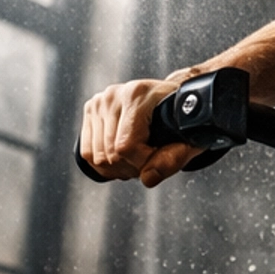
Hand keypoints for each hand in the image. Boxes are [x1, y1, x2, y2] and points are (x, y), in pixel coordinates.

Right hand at [79, 75, 196, 188]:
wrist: (172, 98)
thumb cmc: (181, 118)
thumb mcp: (187, 138)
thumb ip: (172, 159)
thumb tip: (147, 178)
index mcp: (138, 95)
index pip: (126, 145)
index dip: (143, 162)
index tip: (158, 157)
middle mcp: (113, 95)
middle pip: (110, 154)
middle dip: (132, 167)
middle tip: (149, 161)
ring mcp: (99, 102)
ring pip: (97, 157)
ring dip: (118, 169)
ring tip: (137, 159)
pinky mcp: (91, 110)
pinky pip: (87, 152)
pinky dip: (104, 165)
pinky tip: (122, 159)